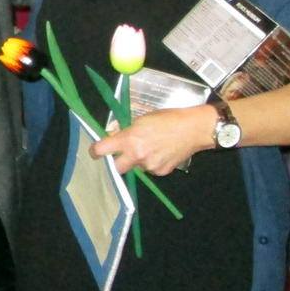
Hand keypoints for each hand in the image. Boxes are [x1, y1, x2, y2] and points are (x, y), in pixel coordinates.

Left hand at [89, 104, 217, 176]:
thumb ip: (125, 130)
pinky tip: (162, 152)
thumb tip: (113, 136)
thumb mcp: (141, 119)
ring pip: (136, 167)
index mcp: (130, 140)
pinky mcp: (161, 172)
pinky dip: (152, 162)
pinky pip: (150, 169)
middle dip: (116, 163)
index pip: (102, 150)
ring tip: (152, 147)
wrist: (194, 129)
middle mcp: (137, 156)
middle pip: (116, 168)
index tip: (95, 152)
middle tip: (120, 155)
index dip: (95, 151)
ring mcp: (150, 166)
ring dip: (138, 160)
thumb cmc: (168, 119)